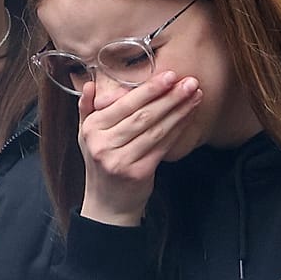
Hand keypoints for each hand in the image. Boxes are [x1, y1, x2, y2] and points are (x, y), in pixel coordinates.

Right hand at [78, 73, 202, 226]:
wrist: (108, 204)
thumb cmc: (100, 162)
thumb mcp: (85, 135)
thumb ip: (86, 108)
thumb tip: (89, 83)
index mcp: (91, 130)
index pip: (124, 105)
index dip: (149, 89)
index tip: (169, 75)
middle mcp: (103, 144)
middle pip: (143, 116)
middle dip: (169, 97)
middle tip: (190, 82)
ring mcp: (120, 160)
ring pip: (156, 130)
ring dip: (179, 111)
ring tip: (195, 95)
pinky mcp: (138, 173)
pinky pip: (162, 146)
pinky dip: (178, 129)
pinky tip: (188, 116)